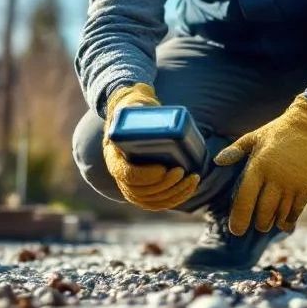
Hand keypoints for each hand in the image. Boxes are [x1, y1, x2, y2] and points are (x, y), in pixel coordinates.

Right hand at [103, 83, 199, 209]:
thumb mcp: (131, 106)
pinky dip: (176, 198)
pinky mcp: (145, 191)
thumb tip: (143, 108)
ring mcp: (131, 186)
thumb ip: (135, 107)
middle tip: (182, 172)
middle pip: (140, 192)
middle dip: (164, 185)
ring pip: (151, 201)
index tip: (163, 168)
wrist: (132, 121)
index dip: (145, 176)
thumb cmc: (134, 112)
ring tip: (192, 179)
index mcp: (114, 156)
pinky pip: (158, 202)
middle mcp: (120, 175)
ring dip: (174, 193)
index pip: (126, 174)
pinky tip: (190, 187)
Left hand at [213, 94, 306, 235]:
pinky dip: (289, 220)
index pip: (245, 199)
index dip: (239, 218)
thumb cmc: (280, 131)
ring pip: (279, 215)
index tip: (236, 230)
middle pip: (263, 212)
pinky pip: (296, 212)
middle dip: (259, 223)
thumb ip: (235, 150)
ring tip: (269, 223)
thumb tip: (217, 161)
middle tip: (257, 225)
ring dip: (273, 223)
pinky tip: (284, 221)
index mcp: (258, 166)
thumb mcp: (255, 136)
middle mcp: (274, 178)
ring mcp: (292, 185)